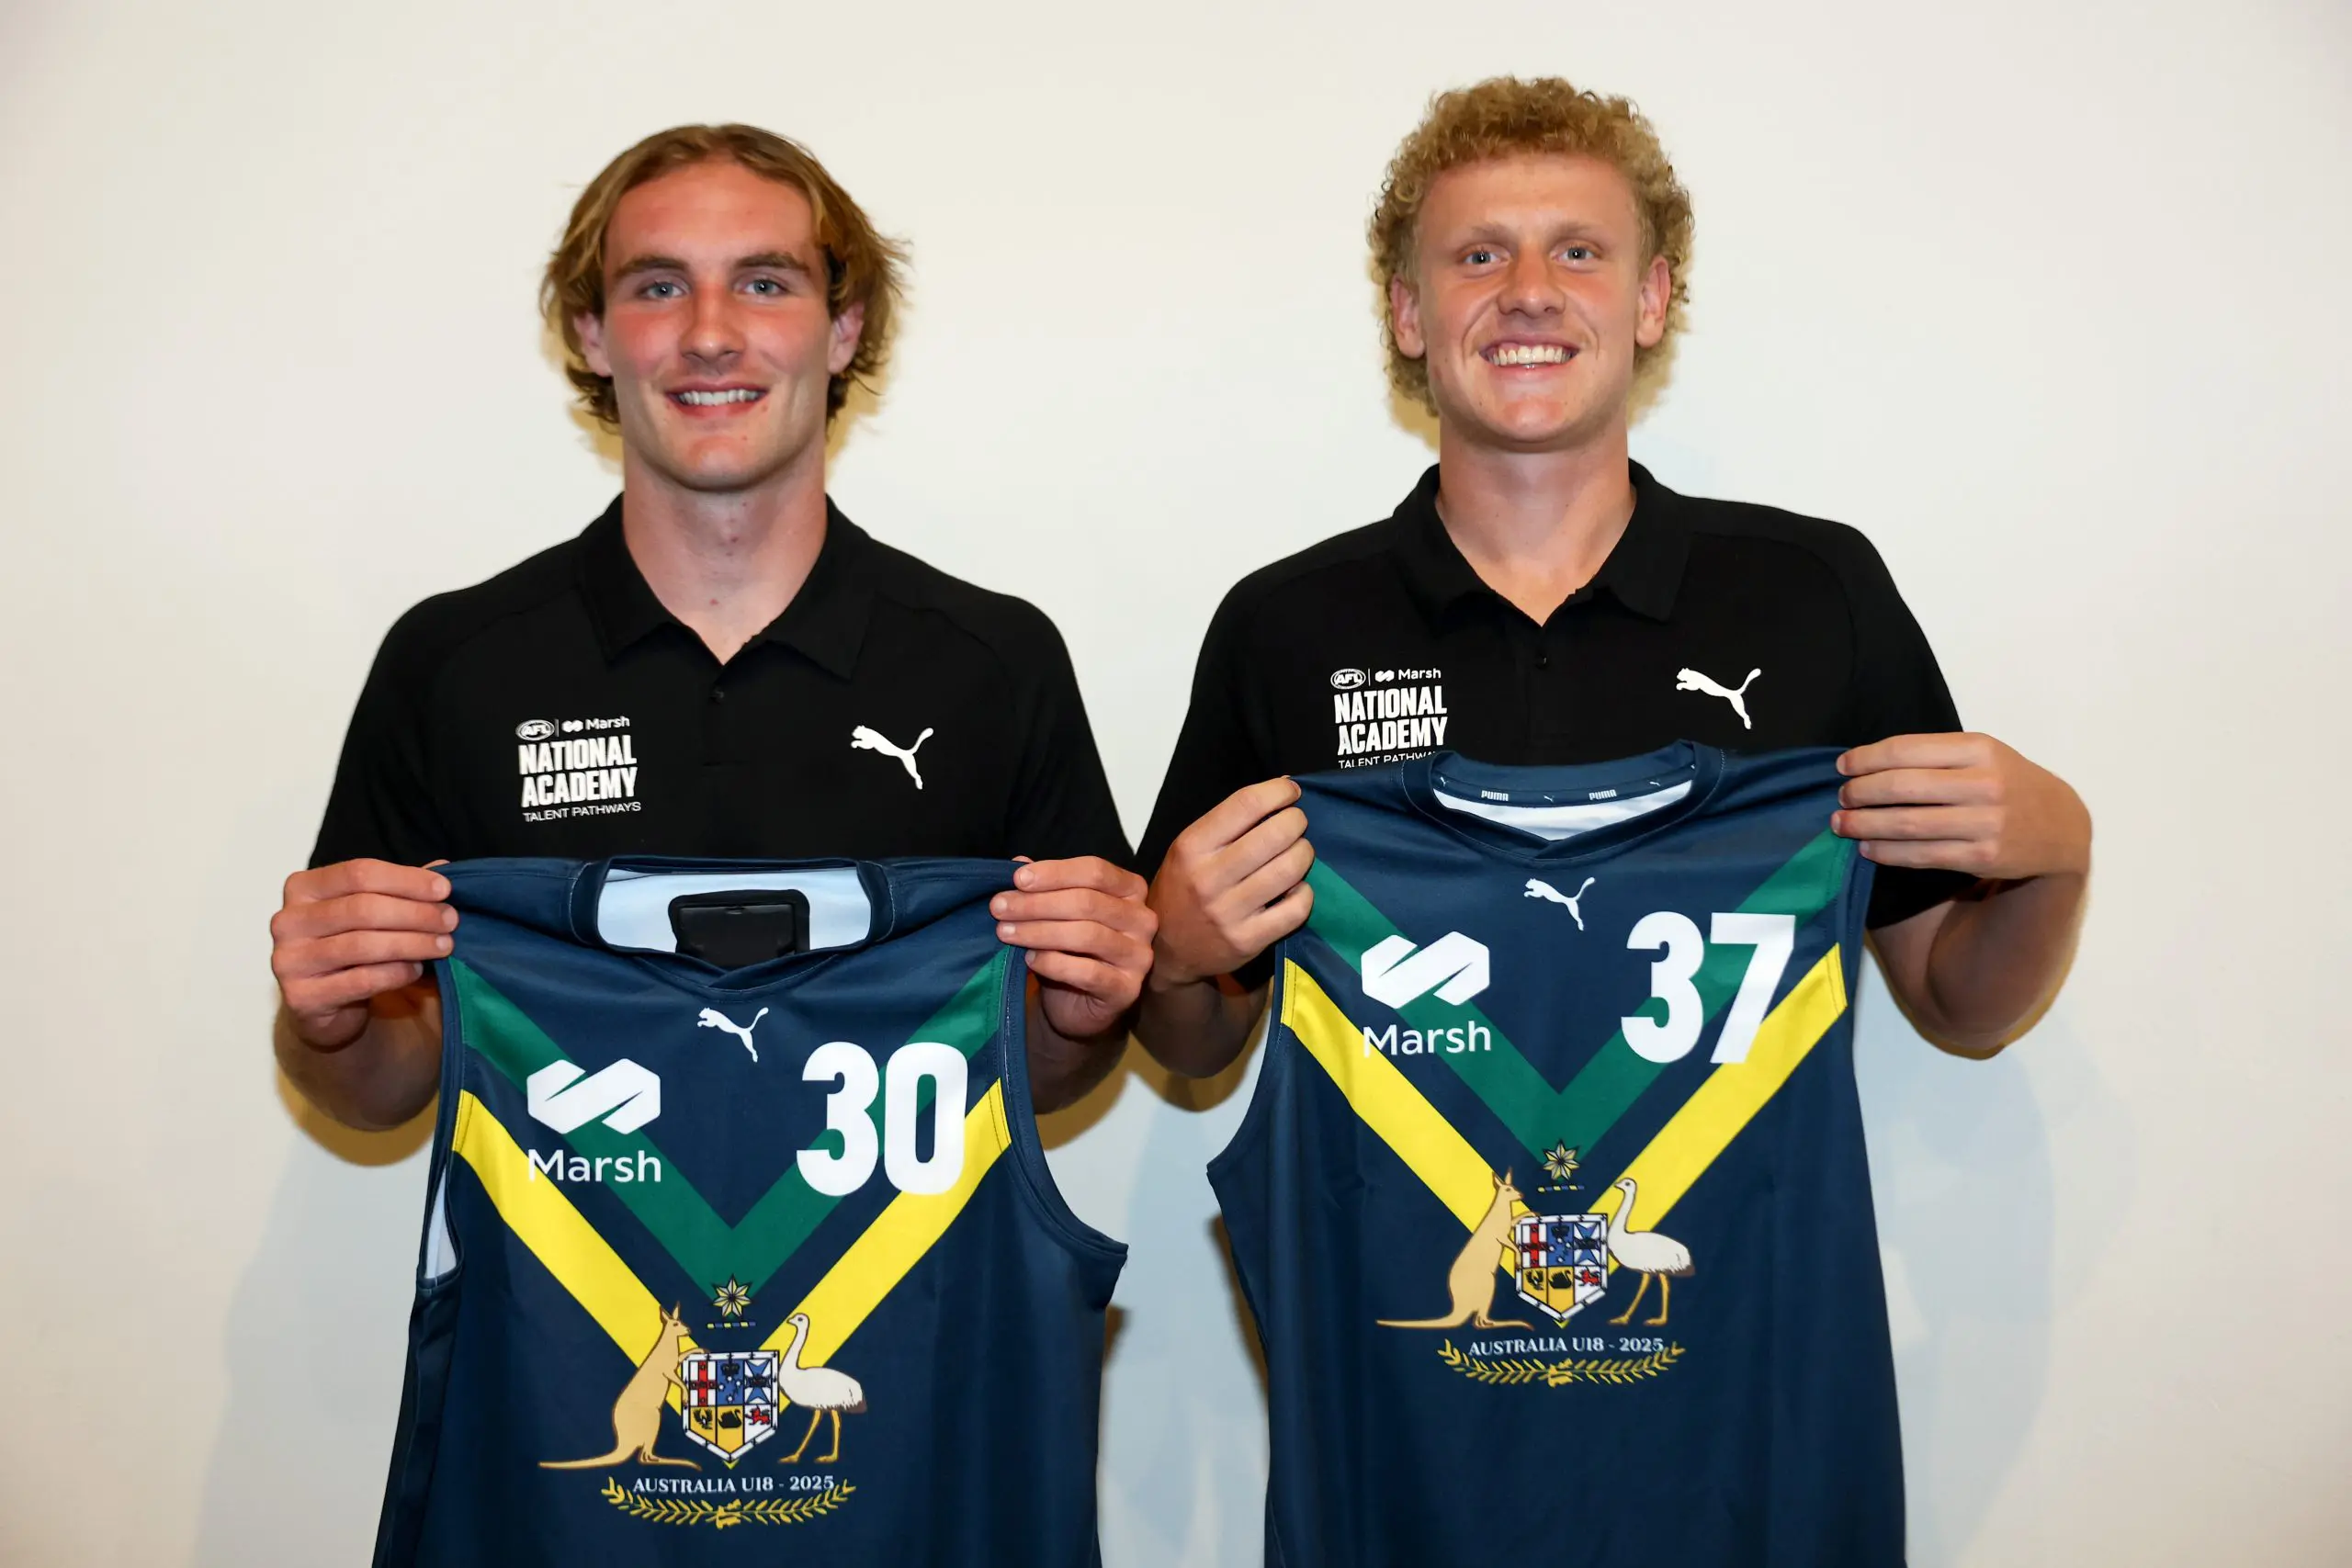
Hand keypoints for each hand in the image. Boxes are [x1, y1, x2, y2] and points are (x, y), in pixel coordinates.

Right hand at [271, 859, 455, 1049]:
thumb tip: (443, 867)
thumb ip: (400, 889)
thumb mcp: (372, 912)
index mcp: (303, 887)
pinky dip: (396, 973)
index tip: (445, 890)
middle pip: (362, 908)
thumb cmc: (351, 947)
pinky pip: (360, 980)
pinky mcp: (301, 996)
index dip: (406, 880)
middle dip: (415, 913)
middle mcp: (288, 920)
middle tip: (450, 920)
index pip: (358, 873)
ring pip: (362, 945)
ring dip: (412, 943)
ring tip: (444, 945)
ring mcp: (289, 960)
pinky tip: (417, 969)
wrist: (323, 1005)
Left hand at [991, 856, 1156, 1042]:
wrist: (1075, 1005)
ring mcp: (1139, 956)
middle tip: (999, 907)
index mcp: (1131, 890)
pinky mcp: (1127, 989)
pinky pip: (1087, 972)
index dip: (1055, 872)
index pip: (1095, 871)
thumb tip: (1018, 864)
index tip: (1017, 879)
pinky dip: (1053, 963)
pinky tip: (1029, 959)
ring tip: (1005, 932)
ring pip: (1086, 935)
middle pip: (1088, 902)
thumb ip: (1042, 887)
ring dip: (1039, 931)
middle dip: (1037, 903)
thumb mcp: (1055, 912)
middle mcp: (1142, 920)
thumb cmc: (1068, 949)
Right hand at [1146, 778, 1313, 987]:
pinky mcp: (1248, 941)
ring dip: (1304, 853)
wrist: (1165, 949)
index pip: (1246, 804)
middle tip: (1296, 824)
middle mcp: (1208, 878)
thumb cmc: (1182, 889)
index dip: (1279, 792)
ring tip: (1298, 853)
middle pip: (1275, 834)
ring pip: (1290, 869)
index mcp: (1192, 847)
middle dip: (1296, 821)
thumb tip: (1283, 787)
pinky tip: (1295, 888)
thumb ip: (1229, 821)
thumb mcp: (1188, 849)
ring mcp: (1228, 912)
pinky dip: (1304, 892)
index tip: (1291, 792)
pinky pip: (1296, 908)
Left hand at [1834, 734, 2089, 879]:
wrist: (2061, 826)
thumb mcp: (1982, 756)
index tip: (1843, 766)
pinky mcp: (1983, 856)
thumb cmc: (2008, 784)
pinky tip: (1868, 848)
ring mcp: (1986, 822)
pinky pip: (1923, 855)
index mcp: (1978, 749)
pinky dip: (1888, 852)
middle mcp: (1984, 783)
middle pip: (1901, 787)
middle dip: (1861, 793)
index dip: (1866, 759)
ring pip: (1908, 824)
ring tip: (1842, 825)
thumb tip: (1868, 764)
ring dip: (1866, 825)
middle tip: (1841, 798)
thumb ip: (1935, 756)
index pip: (1906, 750)